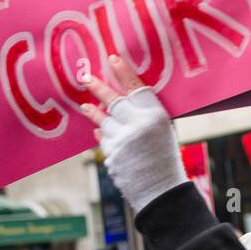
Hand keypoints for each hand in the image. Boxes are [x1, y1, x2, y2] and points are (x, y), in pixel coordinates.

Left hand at [78, 55, 186, 213]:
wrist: (161, 190)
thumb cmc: (165, 158)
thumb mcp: (163, 131)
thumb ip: (145, 116)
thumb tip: (120, 102)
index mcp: (156, 116)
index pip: (136, 87)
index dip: (124, 72)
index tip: (112, 59)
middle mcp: (138, 125)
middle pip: (113, 100)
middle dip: (98, 87)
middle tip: (85, 77)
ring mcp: (123, 140)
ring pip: (103, 121)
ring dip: (94, 112)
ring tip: (85, 105)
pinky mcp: (112, 154)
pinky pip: (103, 139)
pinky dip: (102, 134)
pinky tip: (99, 131)